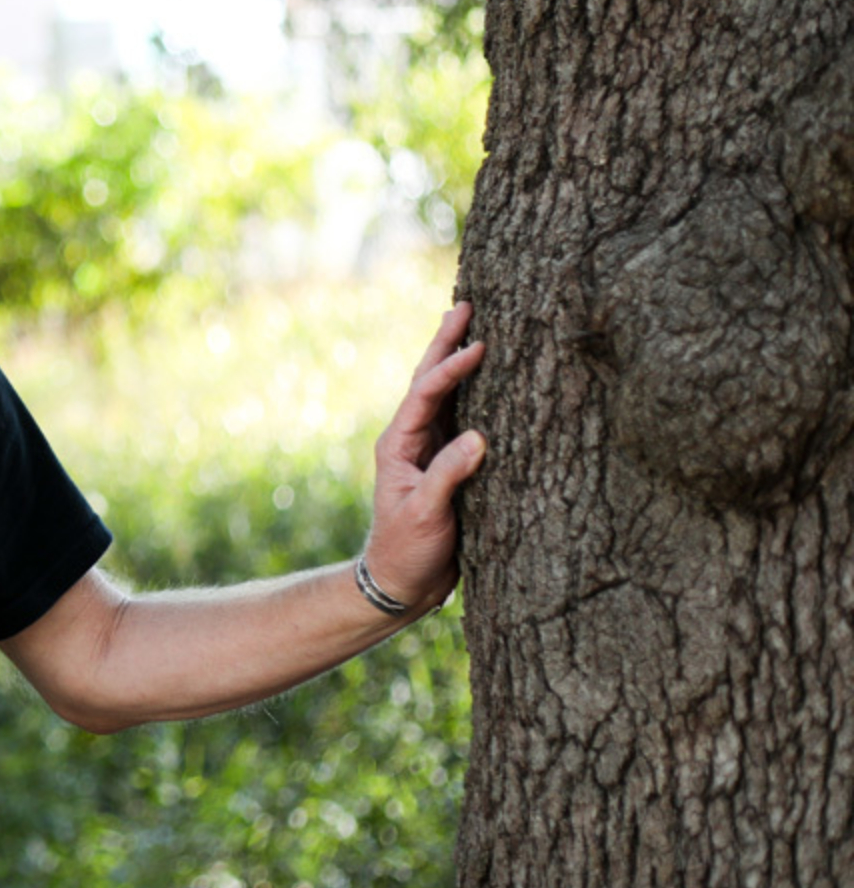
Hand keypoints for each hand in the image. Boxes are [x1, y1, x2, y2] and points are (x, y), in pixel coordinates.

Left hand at [362, 302, 487, 611]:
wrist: (401, 581)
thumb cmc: (406, 550)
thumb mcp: (425, 515)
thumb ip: (448, 477)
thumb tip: (479, 438)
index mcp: (398, 444)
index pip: (425, 395)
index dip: (451, 369)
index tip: (478, 346)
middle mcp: (411, 438)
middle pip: (429, 381)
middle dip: (446, 344)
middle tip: (464, 306)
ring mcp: (429, 448)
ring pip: (446, 394)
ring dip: (457, 360)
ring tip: (472, 325)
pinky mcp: (448, 462)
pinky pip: (462, 417)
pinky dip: (474, 392)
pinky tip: (488, 376)